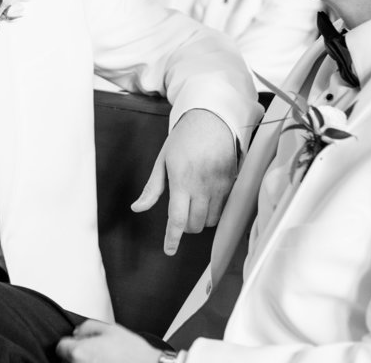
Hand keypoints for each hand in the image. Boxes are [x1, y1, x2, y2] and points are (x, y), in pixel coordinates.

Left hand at [56, 320, 160, 362]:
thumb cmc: (134, 354)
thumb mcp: (110, 330)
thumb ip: (87, 327)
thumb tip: (77, 333)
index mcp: (80, 352)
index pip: (61, 347)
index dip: (71, 343)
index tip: (78, 344)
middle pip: (68, 360)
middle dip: (78, 355)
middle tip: (96, 354)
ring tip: (104, 361)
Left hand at [131, 108, 236, 254]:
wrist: (211, 119)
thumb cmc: (183, 139)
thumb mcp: (162, 160)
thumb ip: (152, 188)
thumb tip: (138, 208)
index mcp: (181, 180)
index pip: (177, 218)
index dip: (172, 238)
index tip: (169, 250)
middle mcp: (202, 185)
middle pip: (194, 224)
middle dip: (185, 227)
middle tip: (180, 216)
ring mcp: (219, 185)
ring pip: (210, 220)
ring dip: (200, 220)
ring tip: (194, 205)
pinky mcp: (232, 184)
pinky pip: (224, 210)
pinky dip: (214, 212)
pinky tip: (207, 200)